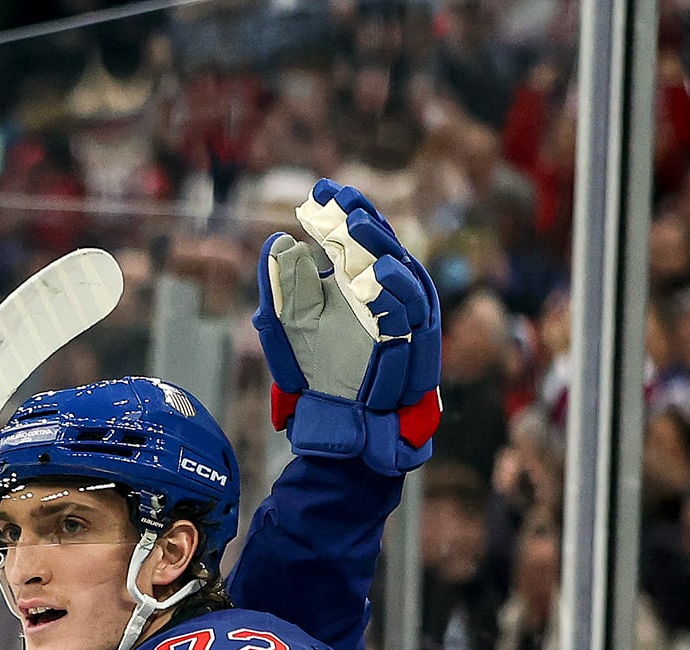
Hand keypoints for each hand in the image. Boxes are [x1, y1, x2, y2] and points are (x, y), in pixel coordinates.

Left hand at [252, 180, 441, 475]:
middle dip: (362, 221)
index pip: (355, 237)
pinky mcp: (413, 345)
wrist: (338, 421)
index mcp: (357, 283)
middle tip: (339, 202)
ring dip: (379, 248)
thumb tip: (275, 243)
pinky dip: (395, 290)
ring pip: (401, 273)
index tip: (321, 189)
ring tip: (352, 228)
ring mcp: (402, 319)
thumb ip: (281, 288)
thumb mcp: (288, 327)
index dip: (342, 211)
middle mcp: (384, 295)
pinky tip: (374, 271)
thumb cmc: (316, 372)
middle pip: (382, 247)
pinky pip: (411, 313)